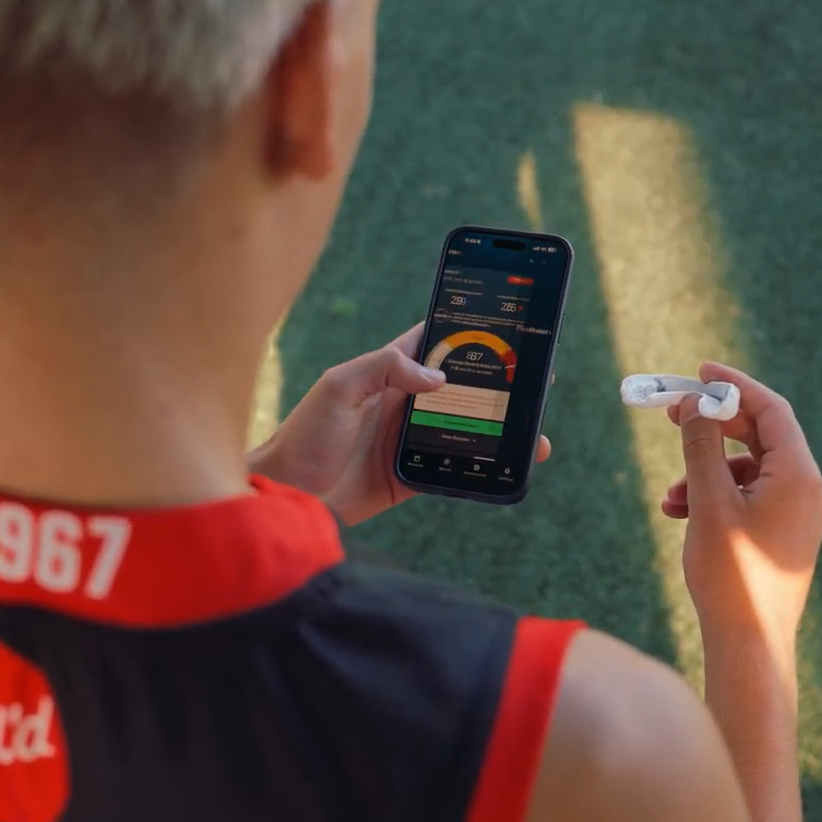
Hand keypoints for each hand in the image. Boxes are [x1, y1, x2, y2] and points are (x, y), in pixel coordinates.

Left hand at [249, 324, 551, 524]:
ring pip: (466, 428)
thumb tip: (437, 377)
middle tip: (536, 375)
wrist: (286, 498)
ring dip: (499, 426)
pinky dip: (485, 466)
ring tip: (534, 425)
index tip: (501, 323)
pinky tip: (511, 463)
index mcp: (385, 374)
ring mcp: (410, 441)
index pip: (431, 343)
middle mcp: (402, 403)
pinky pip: (456, 469)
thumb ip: (383, 368)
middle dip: (497, 380)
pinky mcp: (411, 477)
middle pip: (460, 386)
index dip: (464, 331)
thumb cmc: (302, 436)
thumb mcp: (337, 387)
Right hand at [662, 362, 821, 657]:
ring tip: (670, 494)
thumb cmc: (731, 574)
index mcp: (799, 477)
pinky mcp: (779, 529)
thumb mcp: (708, 501)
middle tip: (672, 414)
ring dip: (703, 468)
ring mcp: (794, 510)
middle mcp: (805, 489)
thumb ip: (701, 446)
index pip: (770, 410)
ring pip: (744, 466)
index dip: (734, 385)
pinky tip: (679, 510)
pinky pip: (744, 492)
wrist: (749, 641)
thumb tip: (697, 405)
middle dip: (711, 425)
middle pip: (758, 434)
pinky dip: (711, 493)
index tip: (700, 371)